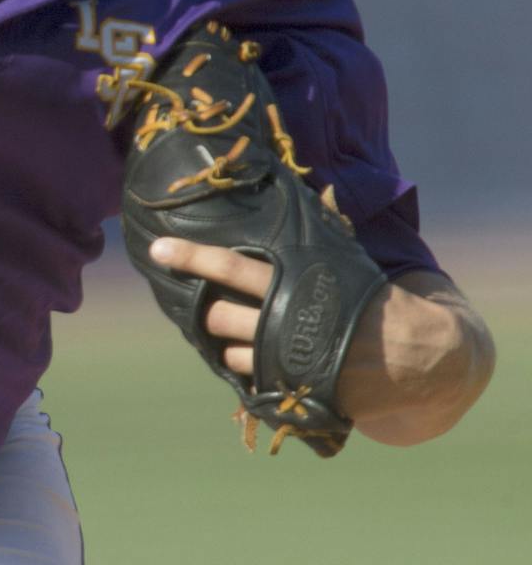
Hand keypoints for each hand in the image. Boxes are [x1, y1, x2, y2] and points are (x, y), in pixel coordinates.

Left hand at [147, 236, 488, 437]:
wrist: (420, 357)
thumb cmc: (374, 300)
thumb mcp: (344, 262)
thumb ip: (313, 238)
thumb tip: (301, 189)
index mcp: (294, 283)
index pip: (229, 267)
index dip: (190, 258)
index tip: (157, 250)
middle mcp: (284, 321)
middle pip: (217, 315)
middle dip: (204, 311)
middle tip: (202, 303)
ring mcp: (287, 361)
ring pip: (228, 352)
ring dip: (223, 343)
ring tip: (232, 333)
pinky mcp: (293, 390)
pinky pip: (250, 381)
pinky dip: (245, 370)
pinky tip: (251, 360)